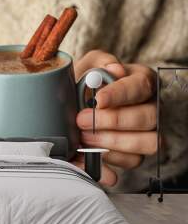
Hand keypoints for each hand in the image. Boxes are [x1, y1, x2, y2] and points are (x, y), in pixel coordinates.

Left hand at [74, 50, 156, 186]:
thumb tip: (113, 69)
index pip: (140, 86)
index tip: (99, 100)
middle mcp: (151, 106)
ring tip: (84, 138)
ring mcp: (148, 132)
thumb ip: (98, 62)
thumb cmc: (83, 85)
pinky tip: (91, 154)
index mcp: (140, 81)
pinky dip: (111, 160)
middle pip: (147, 117)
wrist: (71, 107)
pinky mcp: (137, 153)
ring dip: (114, 142)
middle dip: (112, 121)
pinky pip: (134, 161)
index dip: (120, 94)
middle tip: (81, 121)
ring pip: (148, 142)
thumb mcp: (86, 66)